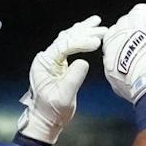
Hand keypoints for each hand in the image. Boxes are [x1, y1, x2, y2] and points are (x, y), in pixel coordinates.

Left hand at [19, 15, 103, 144]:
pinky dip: (80, 39)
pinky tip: (89, 33)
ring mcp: (52, 60)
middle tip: (101, 28)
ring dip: (83, 31)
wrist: (46, 121)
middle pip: (66, 38)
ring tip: (97, 24)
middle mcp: (46, 58)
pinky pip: (69, 47)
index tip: (96, 42)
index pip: (64, 46)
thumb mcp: (64, 98)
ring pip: (67, 39)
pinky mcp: (58, 64)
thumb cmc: (52, 112)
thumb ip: (73, 79)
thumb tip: (84, 62)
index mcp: (44, 64)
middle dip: (84, 31)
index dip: (81, 42)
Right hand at [100, 3, 145, 103]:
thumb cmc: (132, 87)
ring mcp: (138, 29)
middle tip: (139, 23)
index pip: (113, 31)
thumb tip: (112, 61)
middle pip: (125, 20)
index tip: (127, 34)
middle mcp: (122, 33)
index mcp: (110, 44)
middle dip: (131, 21)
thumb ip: (111, 65)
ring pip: (138, 12)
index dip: (121, 32)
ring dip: (143, 11)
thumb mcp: (113, 78)